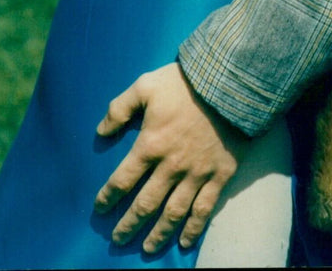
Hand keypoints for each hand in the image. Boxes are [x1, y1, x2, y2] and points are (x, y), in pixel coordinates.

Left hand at [95, 61, 244, 253]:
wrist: (232, 83)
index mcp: (150, 145)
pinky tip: (186, 243)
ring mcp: (197, 175)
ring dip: (158, 234)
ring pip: (173, 213)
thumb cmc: (186, 83)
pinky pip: (204, 210)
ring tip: (147, 248)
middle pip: (145, 204)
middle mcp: (170, 167)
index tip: (100, 208)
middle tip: (118, 239)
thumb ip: (119, 108)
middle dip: (129, 224)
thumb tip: (100, 132)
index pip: (122, 180)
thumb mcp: (146, 85)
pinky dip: (194, 229)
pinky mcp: (220, 176)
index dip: (108, 197)